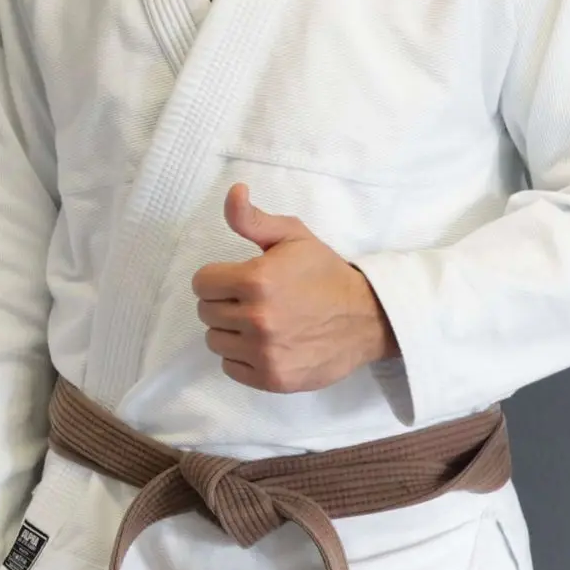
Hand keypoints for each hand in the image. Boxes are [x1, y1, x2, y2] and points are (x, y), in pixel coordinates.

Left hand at [192, 185, 396, 393]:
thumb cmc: (325, 273)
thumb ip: (252, 218)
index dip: (217, 278)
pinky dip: (242, 357)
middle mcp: (257, 319)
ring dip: (230, 331)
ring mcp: (265, 352)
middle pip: (206, 312)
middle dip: (224, 302)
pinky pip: (231, 368)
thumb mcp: (293, 236)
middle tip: (253, 300)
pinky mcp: (273, 378)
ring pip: (215, 340)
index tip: (237, 279)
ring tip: (260, 321)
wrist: (369, 318)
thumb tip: (233, 191)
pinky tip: (265, 344)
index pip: (201, 283)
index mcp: (257, 280)